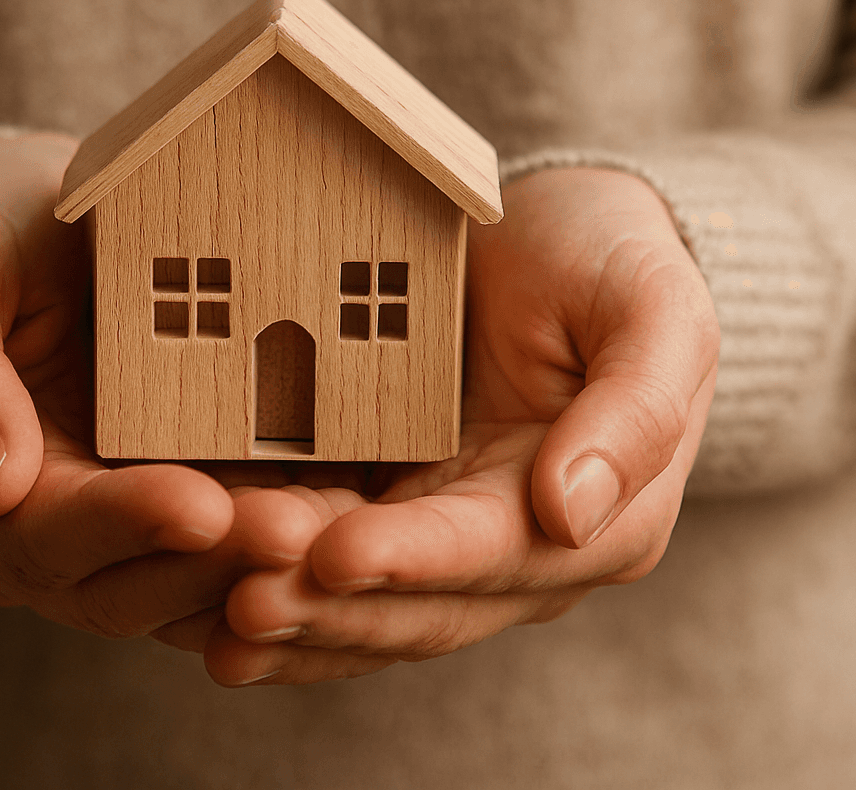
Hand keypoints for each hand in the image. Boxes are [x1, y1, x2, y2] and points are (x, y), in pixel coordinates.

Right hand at [0, 134, 318, 636]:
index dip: (121, 526)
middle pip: (120, 585)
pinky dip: (274, 545)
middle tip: (298, 533)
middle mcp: (30, 540)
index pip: (38, 535)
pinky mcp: (173, 508)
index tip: (202, 506)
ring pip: (182, 585)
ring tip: (333, 531)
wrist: (31, 225)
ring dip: (256, 568)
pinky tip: (343, 518)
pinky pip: (223, 551)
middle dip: (212, 564)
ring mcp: (105, 536)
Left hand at [204, 168, 718, 683]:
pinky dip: (274, 590)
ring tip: (206, 616)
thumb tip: (571, 515)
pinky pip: (326, 570)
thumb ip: (635, 410)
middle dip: (331, 609)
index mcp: (600, 518)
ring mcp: (446, 539)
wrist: (564, 235)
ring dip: (291, 620)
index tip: (335, 553)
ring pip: (364, 608)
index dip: (414, 560)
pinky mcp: (388, 511)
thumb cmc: (614, 259)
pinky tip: (201, 606)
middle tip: (242, 601)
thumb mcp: (655, 308)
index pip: (497, 553)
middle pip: (419, 605)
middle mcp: (520, 550)